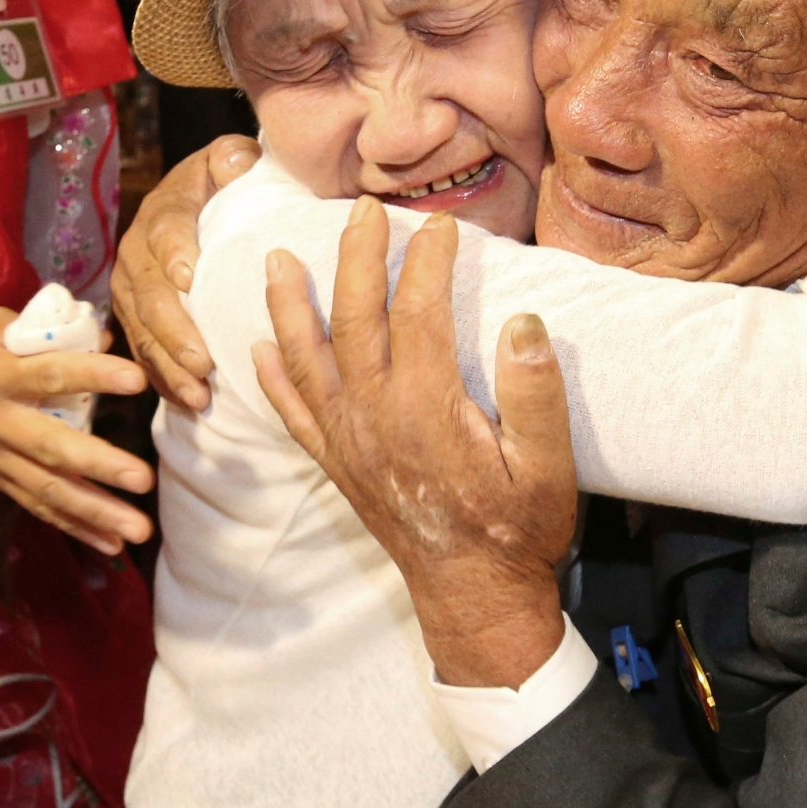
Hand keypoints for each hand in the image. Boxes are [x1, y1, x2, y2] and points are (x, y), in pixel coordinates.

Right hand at [0, 308, 153, 554]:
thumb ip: (51, 333)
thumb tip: (107, 339)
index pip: (51, 375)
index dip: (93, 376)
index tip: (137, 381)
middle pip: (51, 448)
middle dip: (99, 465)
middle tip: (144, 479)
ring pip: (47, 490)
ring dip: (96, 513)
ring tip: (138, 531)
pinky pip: (37, 508)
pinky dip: (75, 528)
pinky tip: (112, 545)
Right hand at [110, 134, 260, 409]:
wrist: (201, 203)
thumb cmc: (226, 185)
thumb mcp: (231, 161)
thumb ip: (232, 160)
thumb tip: (234, 164)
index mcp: (164, 210)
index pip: (166, 230)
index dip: (175, 252)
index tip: (191, 278)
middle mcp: (137, 252)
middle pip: (149, 294)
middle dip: (174, 330)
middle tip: (203, 361)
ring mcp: (132, 290)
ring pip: (143, 331)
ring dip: (169, 365)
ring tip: (199, 393)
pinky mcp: (137, 320)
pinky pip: (145, 352)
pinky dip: (165, 379)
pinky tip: (188, 403)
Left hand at [253, 200, 576, 688]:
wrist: (475, 597)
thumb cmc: (518, 530)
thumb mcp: (550, 465)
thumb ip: (536, 393)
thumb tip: (524, 321)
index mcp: (426, 408)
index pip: (418, 313)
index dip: (427, 262)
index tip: (442, 226)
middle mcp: (375, 417)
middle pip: (353, 319)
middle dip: (355, 258)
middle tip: (362, 210)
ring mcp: (348, 441)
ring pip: (306, 359)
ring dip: (289, 305)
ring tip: (276, 258)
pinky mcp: (338, 464)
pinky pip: (293, 413)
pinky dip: (272, 377)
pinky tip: (257, 347)